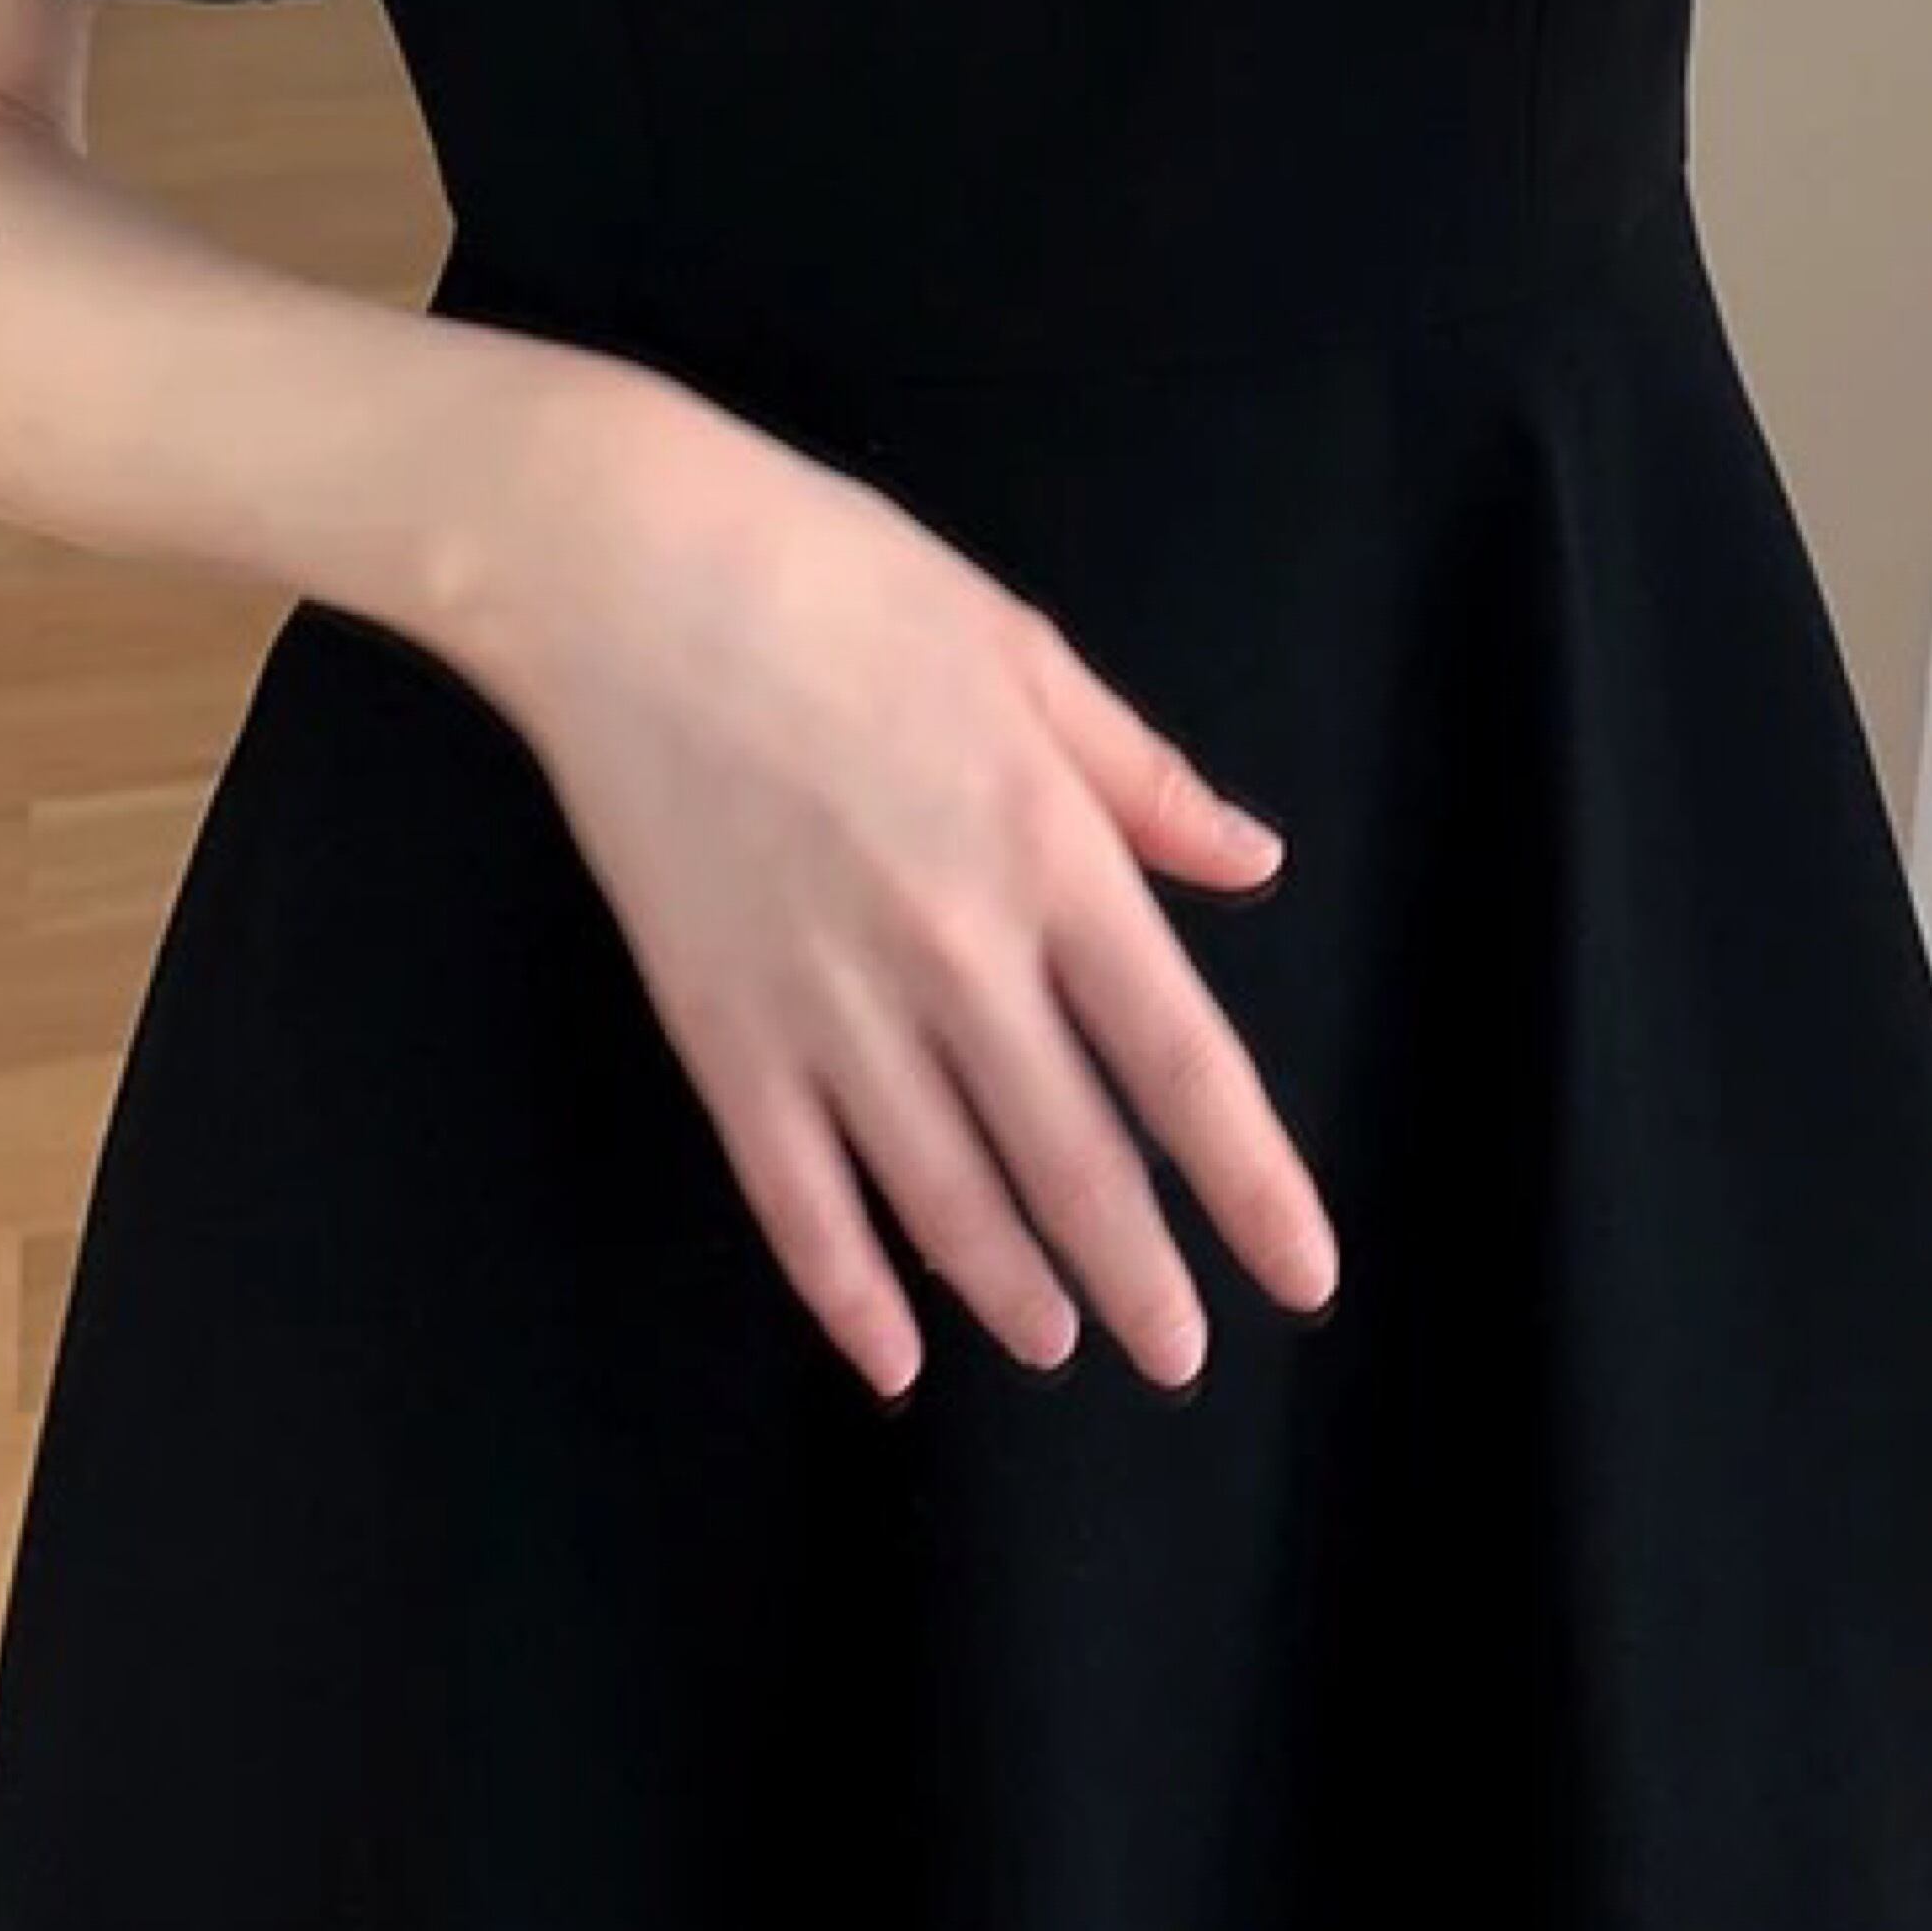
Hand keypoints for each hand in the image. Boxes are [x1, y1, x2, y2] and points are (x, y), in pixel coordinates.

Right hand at [446, 354, 1343, 1399]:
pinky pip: (793, 1190)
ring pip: (945, 1194)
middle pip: (1074, 1158)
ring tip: (1060, 1345)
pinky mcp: (719, 1021)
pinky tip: (888, 1353)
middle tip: (1179, 1357)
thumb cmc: (843, 581)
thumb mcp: (1026, 654)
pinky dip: (845, 1285)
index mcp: (1052, 858)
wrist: (630, 573)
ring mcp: (830, 1002)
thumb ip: (1141, 781)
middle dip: (1140, 1277)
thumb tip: (1250, 863)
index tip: (1302, 1275)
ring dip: (1013, 1287)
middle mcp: (958, 956)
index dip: (1250, 1185)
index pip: (1182, 1064)